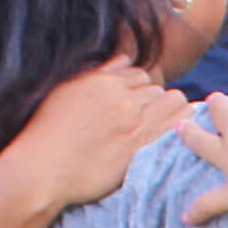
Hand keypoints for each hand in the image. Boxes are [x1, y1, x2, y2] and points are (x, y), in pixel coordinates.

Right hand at [5, 61, 191, 210]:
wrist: (41, 170)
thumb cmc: (46, 132)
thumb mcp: (66, 91)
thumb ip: (99, 73)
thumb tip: (125, 57)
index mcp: (102, 82)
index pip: (139, 74)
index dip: (141, 88)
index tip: (138, 102)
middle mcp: (122, 99)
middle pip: (157, 88)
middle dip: (156, 99)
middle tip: (151, 116)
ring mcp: (133, 123)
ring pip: (173, 102)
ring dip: (173, 109)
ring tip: (167, 120)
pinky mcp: (141, 148)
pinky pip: (175, 126)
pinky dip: (184, 122)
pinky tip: (185, 127)